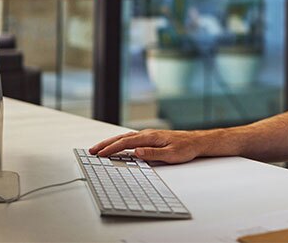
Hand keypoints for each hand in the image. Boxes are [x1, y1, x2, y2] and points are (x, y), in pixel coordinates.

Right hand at [89, 129, 203, 163]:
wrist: (195, 141)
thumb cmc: (185, 148)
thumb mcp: (171, 154)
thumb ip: (152, 153)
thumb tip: (136, 152)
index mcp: (150, 137)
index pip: (126, 142)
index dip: (112, 148)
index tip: (100, 154)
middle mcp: (147, 134)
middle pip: (122, 137)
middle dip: (106, 144)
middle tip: (92, 150)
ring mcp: (148, 135)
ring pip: (125, 137)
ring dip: (111, 142)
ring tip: (99, 148)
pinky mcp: (150, 138)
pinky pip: (131, 138)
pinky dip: (120, 141)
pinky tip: (116, 145)